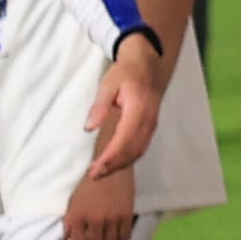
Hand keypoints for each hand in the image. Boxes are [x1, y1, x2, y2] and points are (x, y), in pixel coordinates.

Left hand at [61, 162, 136, 239]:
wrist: (109, 169)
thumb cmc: (88, 185)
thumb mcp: (73, 202)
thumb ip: (69, 222)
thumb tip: (66, 239)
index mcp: (77, 216)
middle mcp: (94, 220)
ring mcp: (111, 219)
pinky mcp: (126, 216)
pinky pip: (124, 237)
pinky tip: (117, 236)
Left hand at [81, 43, 163, 174]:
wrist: (146, 64)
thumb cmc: (126, 72)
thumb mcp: (108, 84)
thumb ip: (99, 106)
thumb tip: (89, 128)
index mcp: (137, 109)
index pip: (124, 140)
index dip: (110, 157)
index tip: (95, 167)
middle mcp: (148, 120)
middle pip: (132, 150)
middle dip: (114, 165)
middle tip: (94, 175)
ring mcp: (152, 124)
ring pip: (138, 151)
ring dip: (121, 164)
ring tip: (103, 172)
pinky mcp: (151, 126)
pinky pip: (141, 147)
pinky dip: (129, 158)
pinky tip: (116, 163)